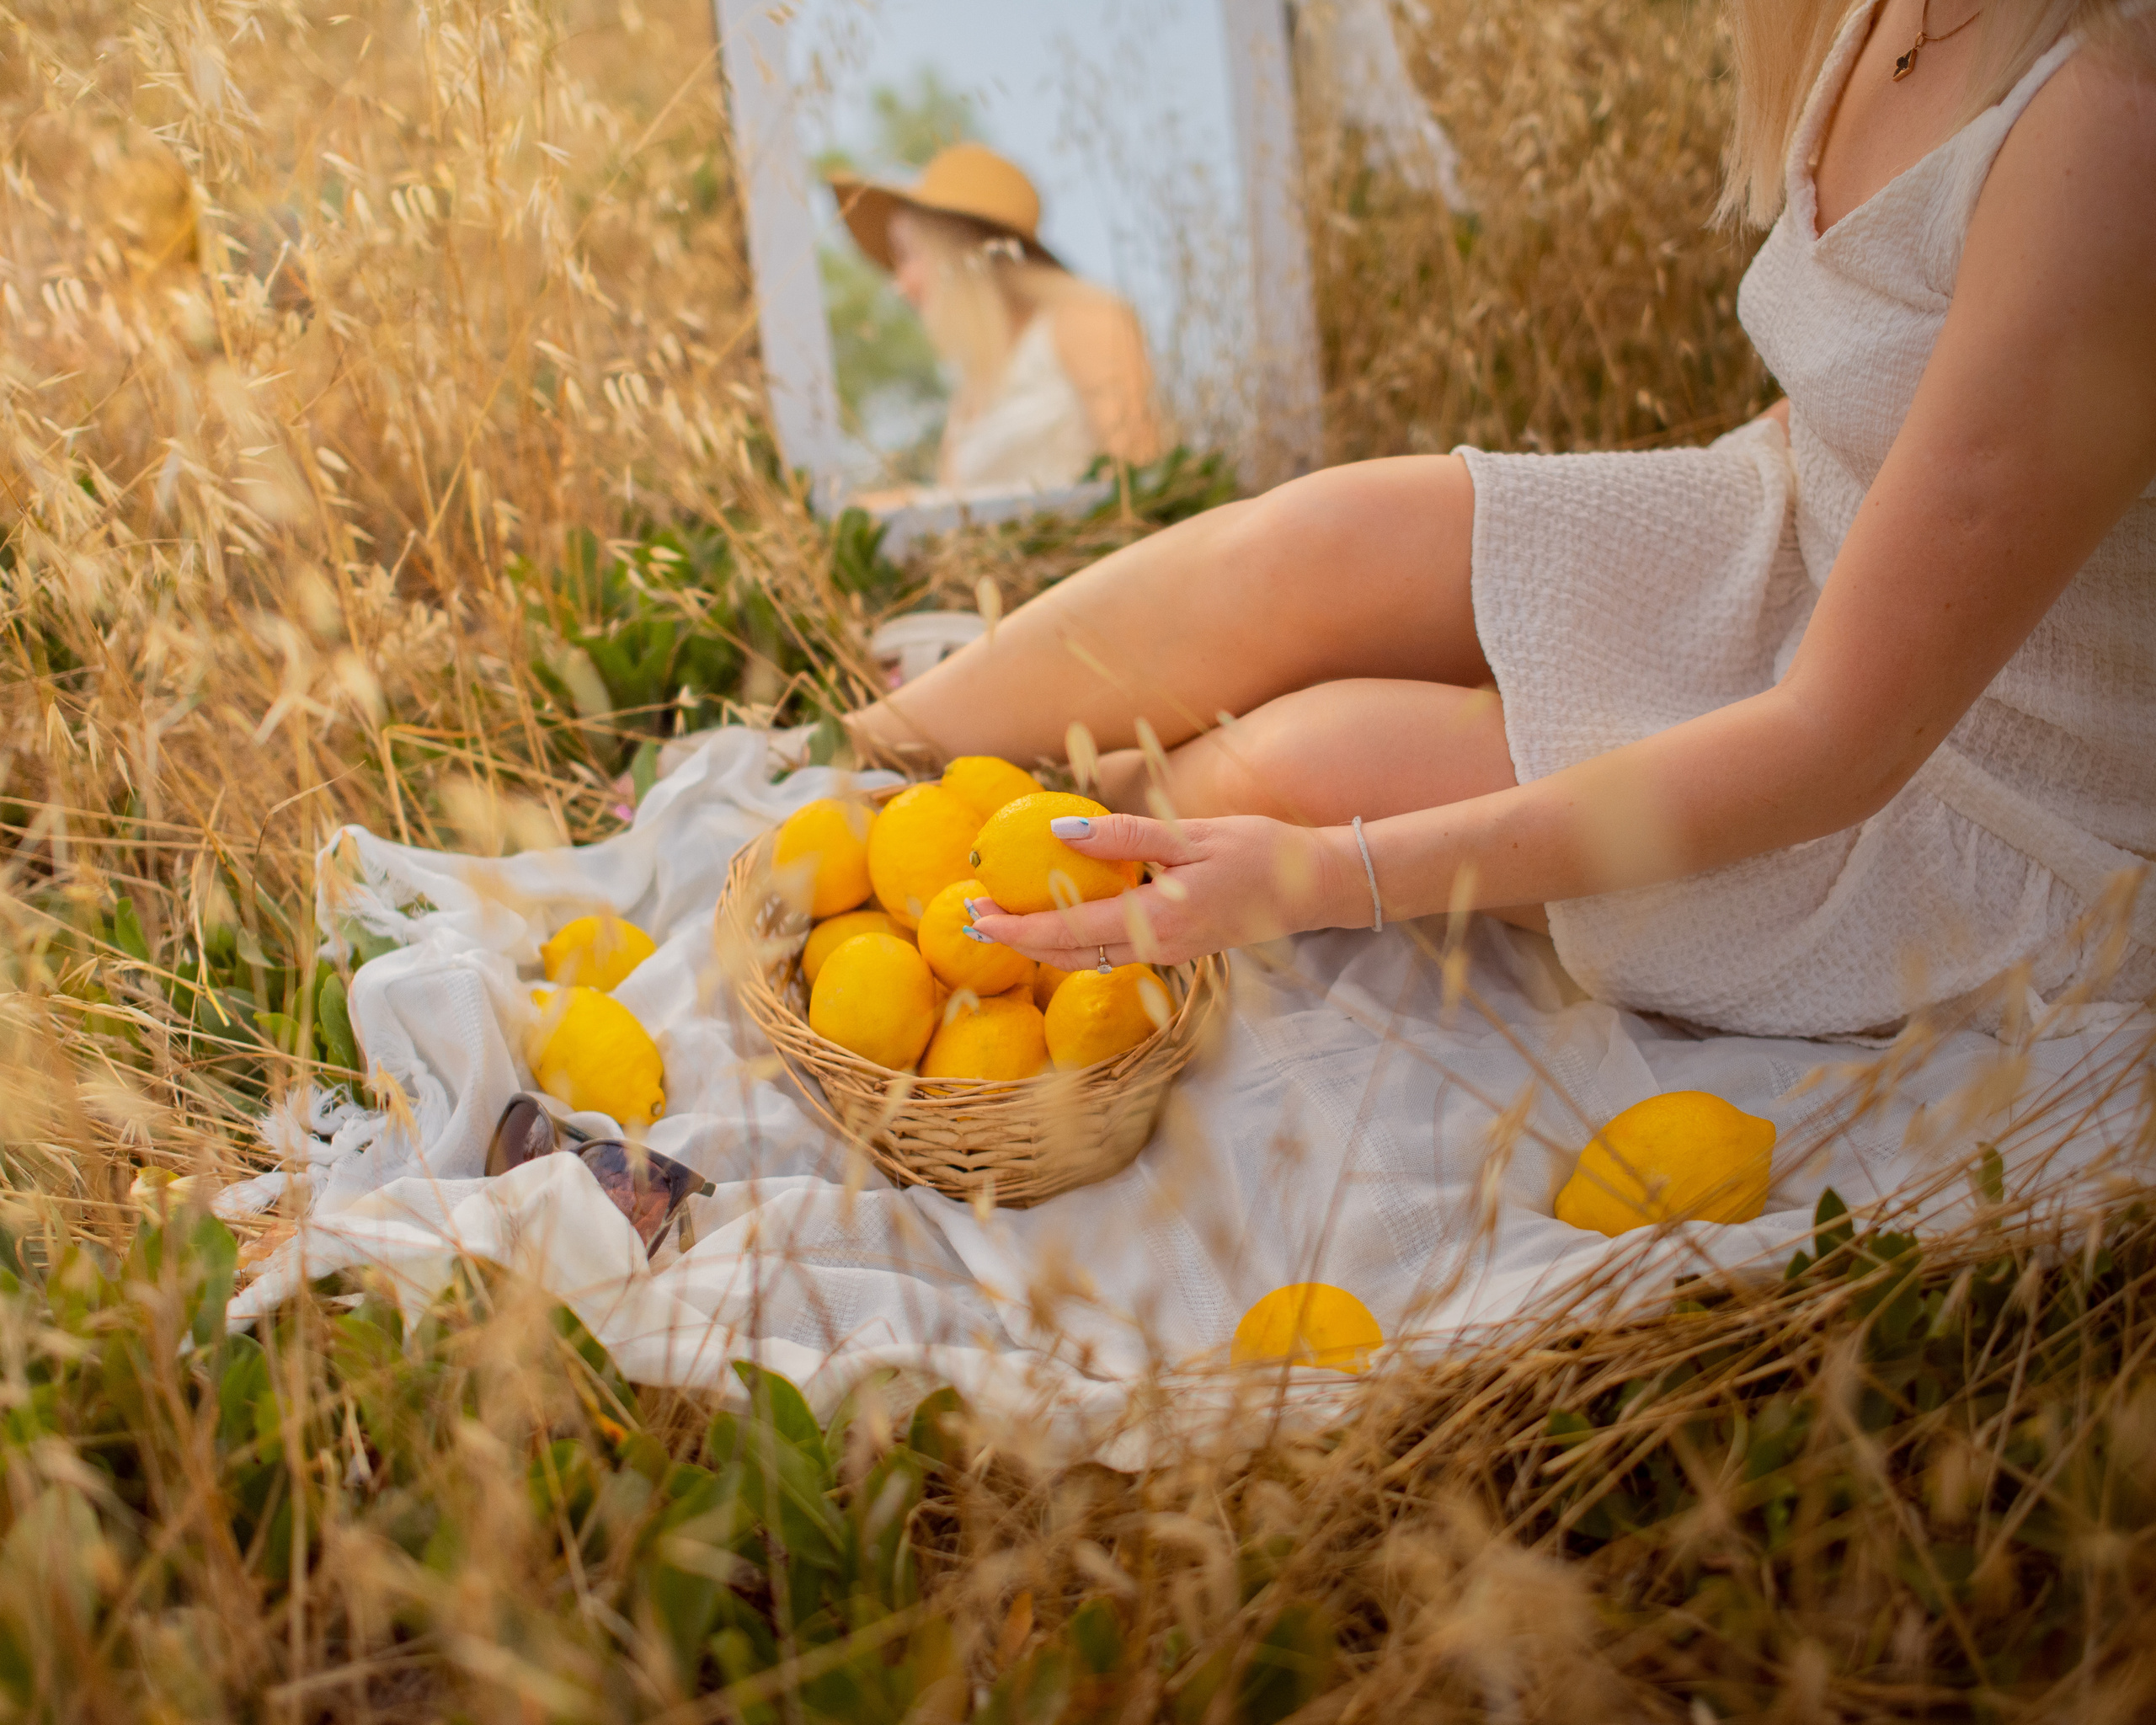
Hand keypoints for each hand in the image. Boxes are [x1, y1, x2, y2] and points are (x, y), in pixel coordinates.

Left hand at [965, 812, 1357, 968]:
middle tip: (971, 917)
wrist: (1318, 886)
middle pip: (1068, 955)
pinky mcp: (1177, 948)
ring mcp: (1168, 953)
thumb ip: (1126, 837)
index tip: (976, 915)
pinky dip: (1075, 938)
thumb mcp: (1191, 834)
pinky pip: (1112, 949)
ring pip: (1087, 957)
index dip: (1015, 928)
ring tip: (1002, 918)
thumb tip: (1059, 833)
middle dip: (1016, 940)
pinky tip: (1058, 915)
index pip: (1067, 931)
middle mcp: (1156, 948)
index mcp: (1156, 921)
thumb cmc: (1261, 852)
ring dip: (1041, 943)